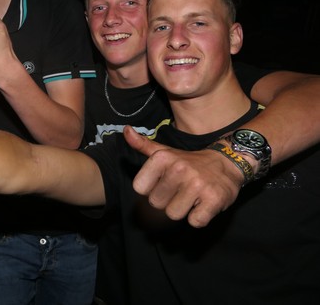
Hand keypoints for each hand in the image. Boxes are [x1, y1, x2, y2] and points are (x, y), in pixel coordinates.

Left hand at [124, 126, 243, 227]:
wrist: (227, 163)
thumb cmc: (189, 162)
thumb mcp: (165, 151)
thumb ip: (142, 145)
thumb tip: (125, 131)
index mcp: (163, 158)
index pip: (139, 188)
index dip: (150, 189)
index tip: (163, 183)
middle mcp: (179, 169)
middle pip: (156, 203)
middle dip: (166, 201)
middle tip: (180, 190)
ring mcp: (197, 184)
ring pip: (173, 214)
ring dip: (182, 210)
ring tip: (191, 197)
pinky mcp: (214, 199)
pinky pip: (195, 221)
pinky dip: (199, 218)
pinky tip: (203, 204)